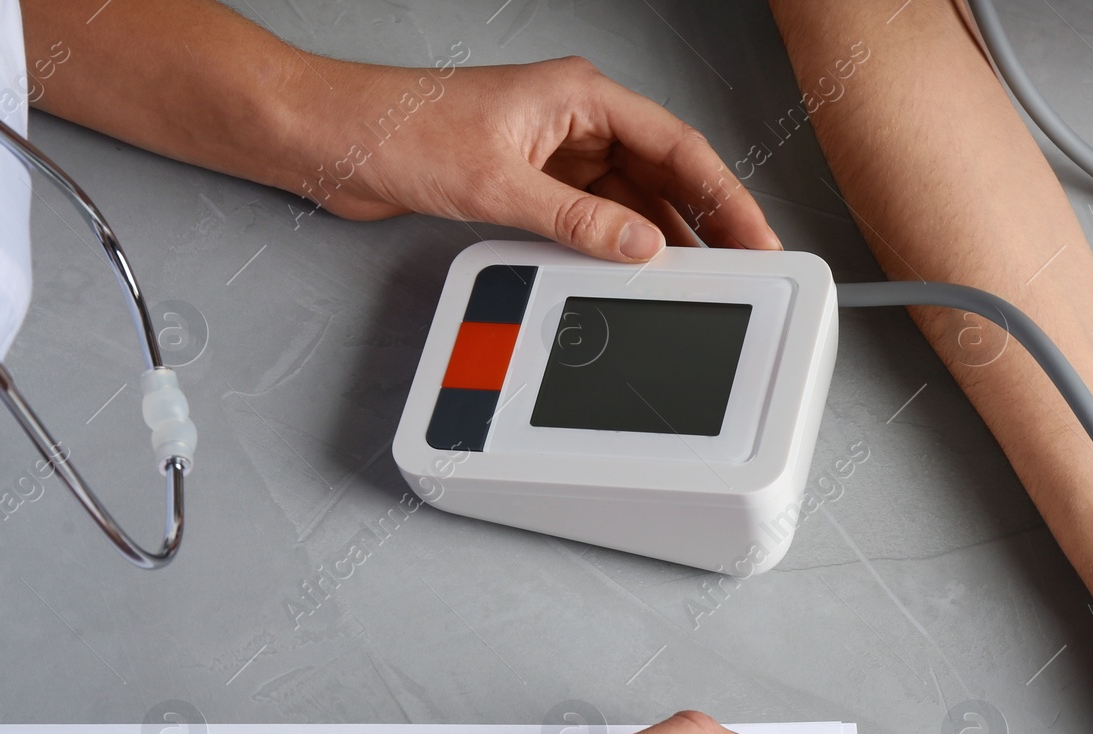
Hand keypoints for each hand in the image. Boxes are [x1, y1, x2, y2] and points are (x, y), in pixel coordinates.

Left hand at [301, 56, 781, 261]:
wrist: (339, 141)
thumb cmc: (403, 130)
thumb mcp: (501, 183)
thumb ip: (579, 221)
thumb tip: (640, 248)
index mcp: (581, 95)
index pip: (676, 146)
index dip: (723, 193)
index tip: (753, 232)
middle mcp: (576, 120)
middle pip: (663, 174)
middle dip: (704, 220)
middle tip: (742, 264)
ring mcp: (557, 153)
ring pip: (632, 199)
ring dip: (661, 238)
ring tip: (697, 278)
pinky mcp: (534, 182)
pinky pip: (595, 216)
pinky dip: (617, 244)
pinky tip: (635, 272)